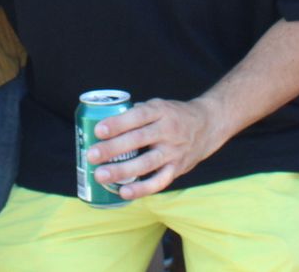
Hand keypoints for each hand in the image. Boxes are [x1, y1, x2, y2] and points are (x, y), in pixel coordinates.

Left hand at [86, 97, 224, 200]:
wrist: (206, 126)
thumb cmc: (173, 115)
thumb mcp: (158, 105)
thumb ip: (136, 114)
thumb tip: (104, 123)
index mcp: (161, 111)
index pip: (138, 116)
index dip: (118, 123)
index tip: (98, 130)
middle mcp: (168, 131)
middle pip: (138, 140)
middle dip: (113, 148)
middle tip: (92, 155)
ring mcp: (174, 151)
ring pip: (146, 163)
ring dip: (122, 171)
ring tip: (100, 175)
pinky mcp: (177, 169)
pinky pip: (159, 181)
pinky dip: (142, 189)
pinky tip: (124, 192)